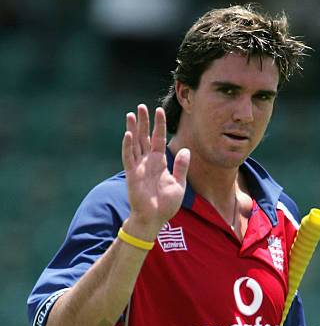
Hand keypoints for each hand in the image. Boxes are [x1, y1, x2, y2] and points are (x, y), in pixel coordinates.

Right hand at [122, 104, 189, 239]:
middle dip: (143, 122)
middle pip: (145, 137)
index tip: (159, 111)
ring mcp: (139, 167)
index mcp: (159, 162)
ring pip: (135, 143)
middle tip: (141, 106)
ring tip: (131, 114)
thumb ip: (181, 167)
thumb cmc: (165, 205)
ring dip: (133, 129)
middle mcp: (148, 162)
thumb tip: (186, 149)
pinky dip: (128, 146)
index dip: (159, 125)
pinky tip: (128, 134)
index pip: (159, 139)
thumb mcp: (178, 184)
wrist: (154, 219)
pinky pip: (129, 158)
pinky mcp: (132, 175)